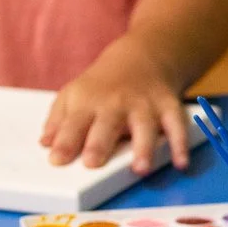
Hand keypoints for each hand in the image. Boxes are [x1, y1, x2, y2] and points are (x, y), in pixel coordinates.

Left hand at [42, 36, 188, 171]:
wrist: (143, 57)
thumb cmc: (103, 85)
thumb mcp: (73, 94)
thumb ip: (58, 120)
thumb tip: (46, 144)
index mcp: (88, 102)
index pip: (72, 124)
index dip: (65, 143)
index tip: (57, 161)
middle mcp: (116, 103)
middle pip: (106, 125)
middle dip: (99, 143)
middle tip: (93, 163)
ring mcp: (144, 104)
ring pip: (144, 127)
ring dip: (143, 148)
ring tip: (140, 169)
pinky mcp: (168, 106)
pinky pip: (176, 126)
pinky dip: (180, 144)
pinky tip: (180, 163)